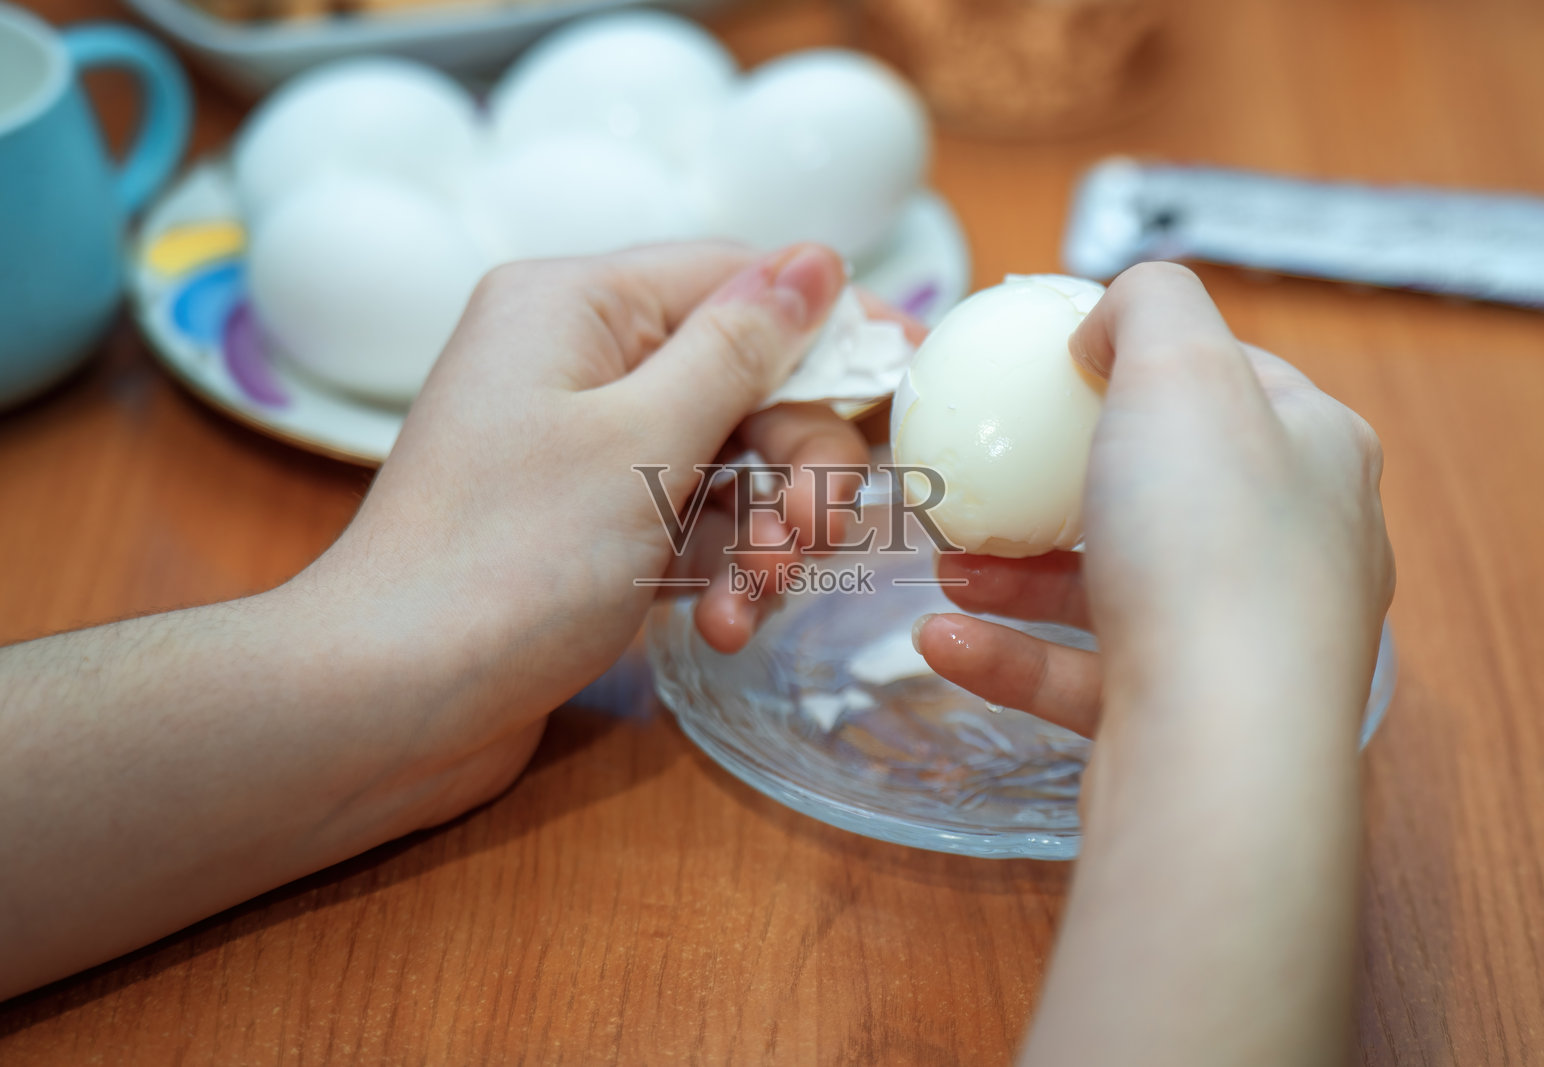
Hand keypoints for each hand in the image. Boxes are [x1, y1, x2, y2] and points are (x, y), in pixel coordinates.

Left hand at [302, 242, 912, 823]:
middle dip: (795, 465)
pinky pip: (693, 524)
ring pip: (732, 463)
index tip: (915, 374)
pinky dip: (721, 572)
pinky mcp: (593, 528)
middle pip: (748, 381)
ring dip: (765, 535)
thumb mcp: (642, 443)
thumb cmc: (508, 558)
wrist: (390, 705)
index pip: (737, 280)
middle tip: (816, 537)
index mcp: (578, 305)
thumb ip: (741, 348)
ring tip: (756, 600)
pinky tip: (721, 626)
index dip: (831, 327)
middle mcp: (581, 362)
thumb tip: (817, 258)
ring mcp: (586, 451)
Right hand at [918, 263, 1394, 1066]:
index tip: (1056, 369)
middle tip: (984, 471)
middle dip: (1056, 478)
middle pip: (1163, 486)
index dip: (1146, 360)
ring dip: (1016, 573)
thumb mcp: (1178, 364)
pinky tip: (938, 642)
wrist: (1221, 742)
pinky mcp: (1188, 719)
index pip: (1236, 379)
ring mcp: (1244, 642)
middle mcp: (1296, 546)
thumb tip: (1110, 326)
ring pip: (1115, 587)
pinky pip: (1087, 675)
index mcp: (1316, 450)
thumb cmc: (1210, 538)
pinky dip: (1011, 655)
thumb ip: (1147, 305)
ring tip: (941, 562)